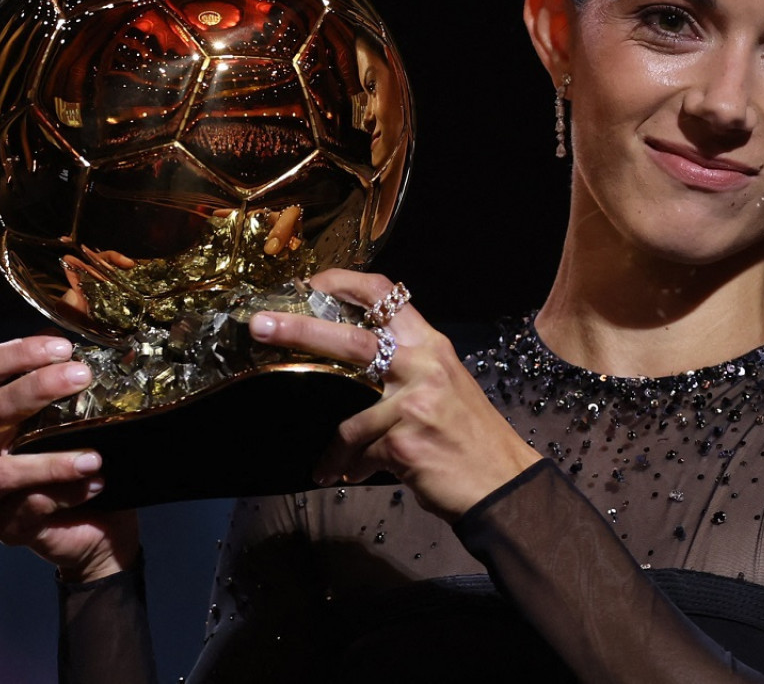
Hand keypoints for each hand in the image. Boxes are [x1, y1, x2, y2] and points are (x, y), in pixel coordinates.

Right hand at [0, 336, 138, 581]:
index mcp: (0, 413)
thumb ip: (80, 382)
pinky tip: (96, 484)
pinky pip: (29, 508)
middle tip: (82, 376)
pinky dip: (66, 493)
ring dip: (52, 461)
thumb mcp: (89, 415)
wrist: (104, 524)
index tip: (62, 347)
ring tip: (95, 456)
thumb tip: (101, 337)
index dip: (13, 354)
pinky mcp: (9, 526)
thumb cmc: (92, 458)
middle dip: (37, 388)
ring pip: (4, 470)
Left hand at [249, 269, 540, 520]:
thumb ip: (407, 367)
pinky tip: (350, 479)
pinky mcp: (404, 440)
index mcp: (431, 344)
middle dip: (299, 329)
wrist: (504, 482)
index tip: (309, 283)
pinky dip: (349, 469)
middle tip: (260, 325)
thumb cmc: (470, 436)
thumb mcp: (444, 385)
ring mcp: (414, 401)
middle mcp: (424, 364)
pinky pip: (359, 453)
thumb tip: (355, 360)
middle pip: (352, 338)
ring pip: (349, 417)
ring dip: (332, 447)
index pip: (386, 293)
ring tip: (325, 465)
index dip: (343, 281)